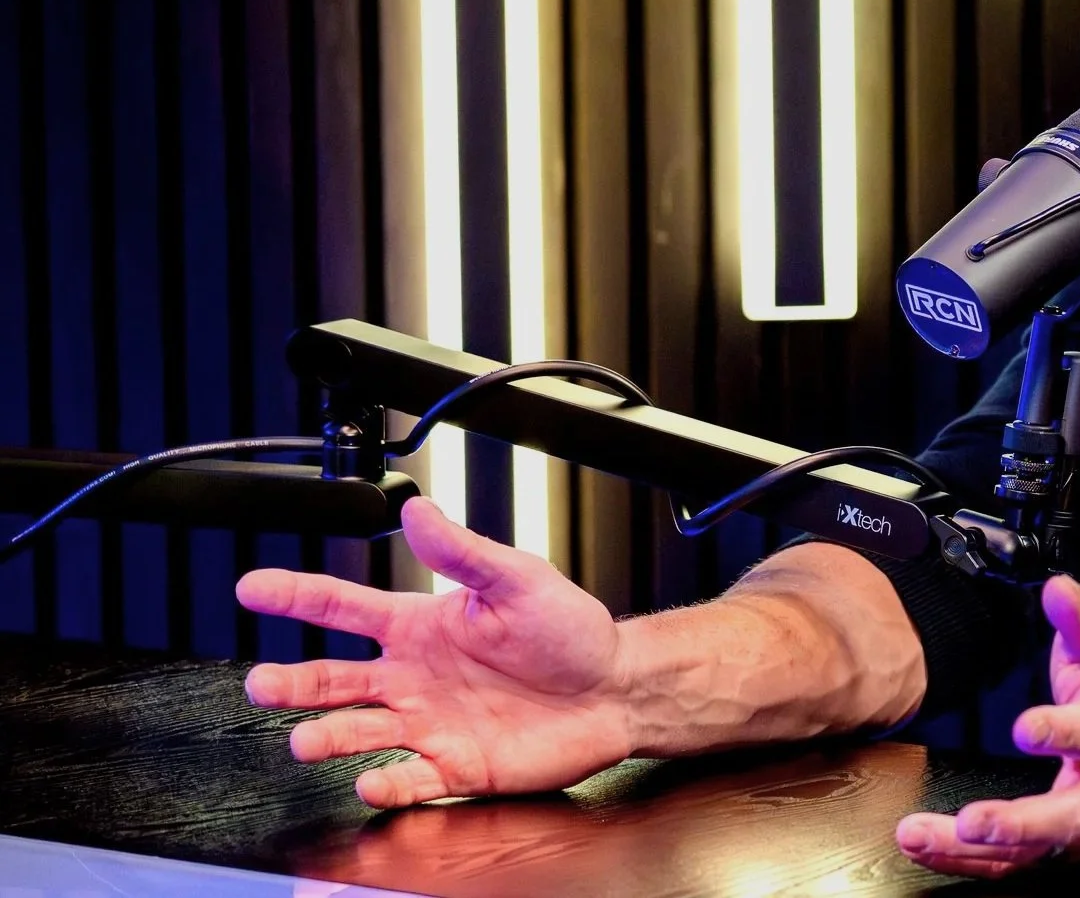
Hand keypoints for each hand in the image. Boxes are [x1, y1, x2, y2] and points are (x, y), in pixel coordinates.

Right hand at [236, 497, 635, 807]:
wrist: (615, 689)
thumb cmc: (570, 632)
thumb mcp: (517, 579)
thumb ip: (462, 552)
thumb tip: (418, 509)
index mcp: (421, 626)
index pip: (345, 607)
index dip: (296, 595)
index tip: (251, 587)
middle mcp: (414, 677)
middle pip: (333, 680)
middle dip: (292, 683)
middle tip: (262, 684)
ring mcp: (429, 723)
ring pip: (358, 733)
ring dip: (328, 737)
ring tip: (306, 740)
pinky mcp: (454, 765)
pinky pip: (408, 779)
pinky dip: (386, 784)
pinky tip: (372, 780)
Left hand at [896, 576, 1079, 877]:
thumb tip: (1058, 589)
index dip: (1061, 731)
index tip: (1026, 729)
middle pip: (1067, 817)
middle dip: (1017, 823)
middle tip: (971, 822)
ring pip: (1035, 850)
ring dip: (976, 851)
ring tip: (920, 836)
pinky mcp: (1068, 846)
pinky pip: (1019, 862)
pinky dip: (972, 862)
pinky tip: (930, 850)